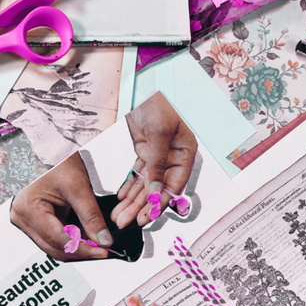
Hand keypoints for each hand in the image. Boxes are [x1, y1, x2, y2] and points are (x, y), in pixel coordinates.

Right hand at [10, 153, 111, 260]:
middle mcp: (22, 217)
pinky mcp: (36, 221)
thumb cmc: (58, 161)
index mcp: (28, 208)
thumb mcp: (78, 187)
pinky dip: (72, 240)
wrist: (52, 150)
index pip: (58, 239)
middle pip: (54, 247)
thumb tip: (103, 240)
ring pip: (54, 246)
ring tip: (98, 245)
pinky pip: (54, 237)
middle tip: (104, 251)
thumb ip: (91, 216)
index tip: (103, 252)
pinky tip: (88, 238)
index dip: (82, 248)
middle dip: (81, 251)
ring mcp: (27, 220)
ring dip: (77, 248)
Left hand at [113, 93, 196, 228]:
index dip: (159, 203)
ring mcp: (159, 155)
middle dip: (141, 207)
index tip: (147, 217)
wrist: (144, 82)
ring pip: (145, 184)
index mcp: (185, 153)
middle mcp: (173, 157)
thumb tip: (154, 190)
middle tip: (128, 222)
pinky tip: (122, 199)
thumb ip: (157, 163)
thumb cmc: (159, 100)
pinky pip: (137, 175)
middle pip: (157, 189)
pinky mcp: (145, 151)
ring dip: (132, 201)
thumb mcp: (159, 132)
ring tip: (120, 216)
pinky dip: (129, 187)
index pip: (173, 186)